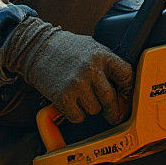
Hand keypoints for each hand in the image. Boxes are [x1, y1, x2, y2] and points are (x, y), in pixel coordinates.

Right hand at [0, 17, 132, 122]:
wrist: (37, 48)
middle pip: (111, 99)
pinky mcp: (62, 97)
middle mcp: (91, 70)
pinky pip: (78, 116)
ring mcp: (76, 84)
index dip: (128, 89)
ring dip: (90, 108)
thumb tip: (125, 88)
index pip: (126, 75)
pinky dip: (76, 114)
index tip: (127, 96)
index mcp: (102, 56)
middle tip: (113, 115)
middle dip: (113, 110)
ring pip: (95, 110)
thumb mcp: (93, 48)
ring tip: (81, 96)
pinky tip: (72, 102)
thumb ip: (108, 64)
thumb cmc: (67, 49)